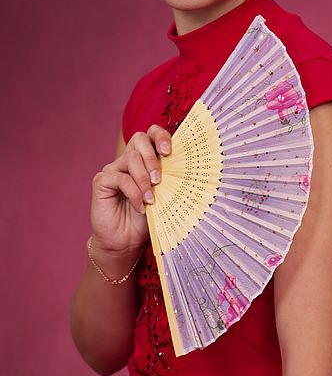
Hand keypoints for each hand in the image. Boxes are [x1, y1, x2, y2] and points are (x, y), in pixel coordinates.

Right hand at [90, 124, 171, 254]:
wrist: (126, 242)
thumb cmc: (147, 218)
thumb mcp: (163, 195)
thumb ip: (169, 178)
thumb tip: (186, 166)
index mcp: (145, 158)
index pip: (151, 134)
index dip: (161, 136)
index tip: (169, 151)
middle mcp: (128, 159)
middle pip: (139, 139)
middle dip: (152, 157)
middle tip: (159, 179)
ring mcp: (114, 169)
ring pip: (130, 159)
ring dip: (144, 180)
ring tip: (151, 199)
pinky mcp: (102, 181)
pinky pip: (120, 178)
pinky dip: (133, 192)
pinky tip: (140, 206)